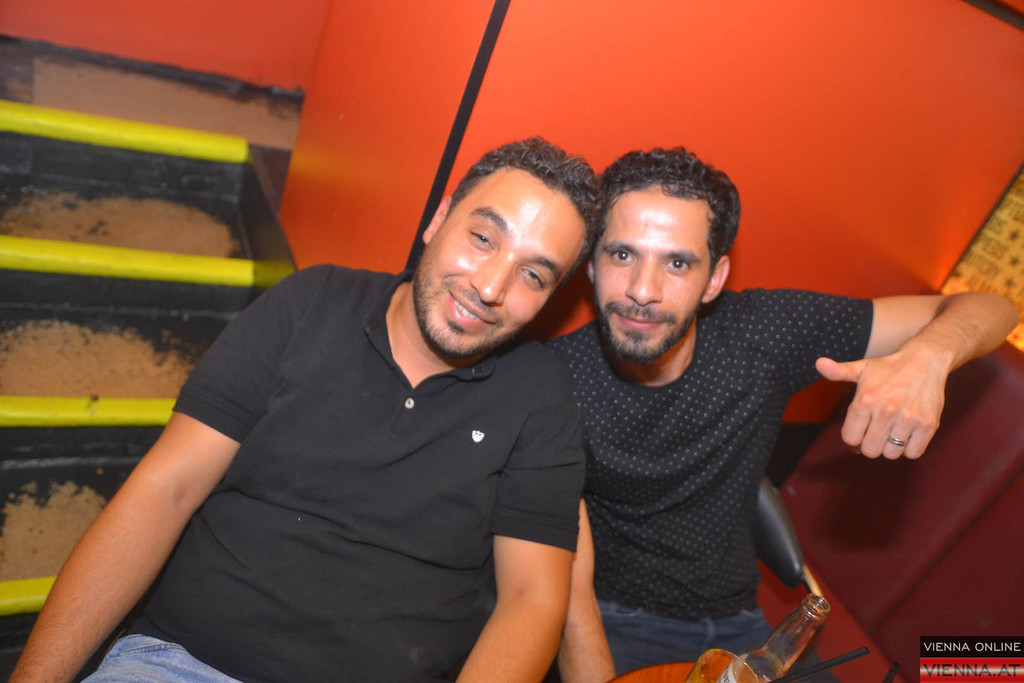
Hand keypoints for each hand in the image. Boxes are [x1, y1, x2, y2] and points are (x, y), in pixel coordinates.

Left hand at [815, 351, 946, 458]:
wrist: (926, 361)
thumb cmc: (889, 368)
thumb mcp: (861, 368)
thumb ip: (838, 372)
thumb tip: (819, 363)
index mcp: (865, 399)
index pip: (851, 438)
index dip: (854, 437)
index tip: (860, 429)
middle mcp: (886, 410)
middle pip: (870, 450)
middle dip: (870, 443)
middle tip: (877, 430)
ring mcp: (908, 418)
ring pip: (891, 454)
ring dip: (890, 446)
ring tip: (892, 430)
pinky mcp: (928, 424)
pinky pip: (913, 453)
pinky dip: (909, 448)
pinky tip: (907, 433)